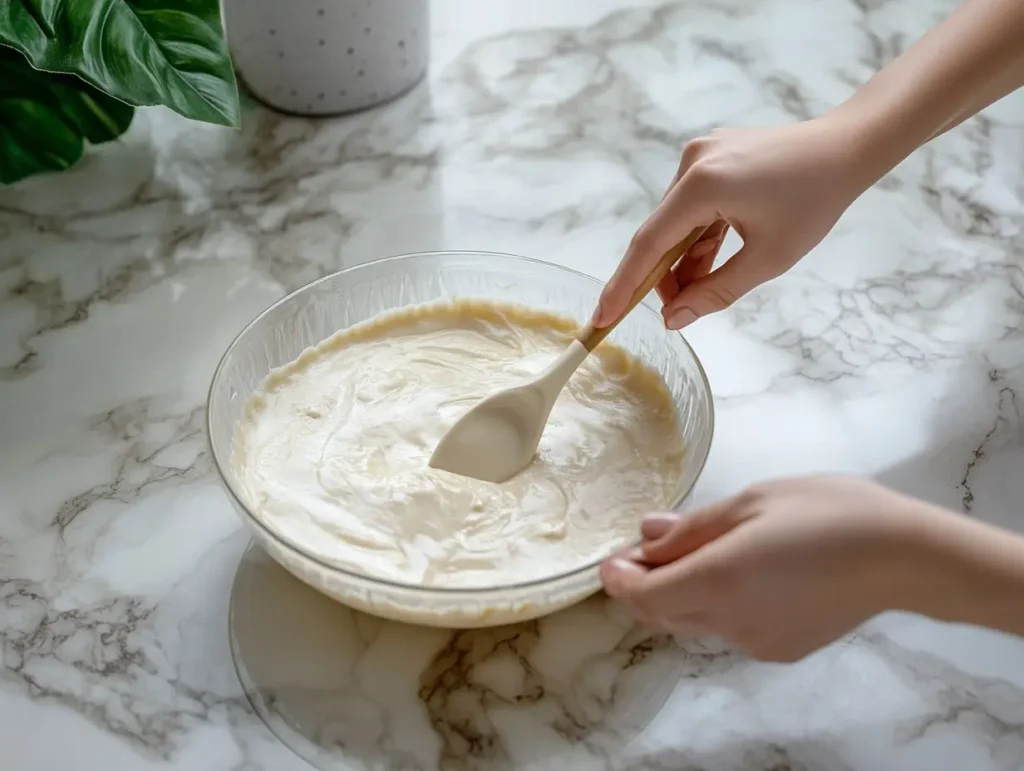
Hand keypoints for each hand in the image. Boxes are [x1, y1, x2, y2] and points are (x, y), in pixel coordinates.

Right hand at [594, 117, 867, 330]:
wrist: (847, 148)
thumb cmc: (814, 202)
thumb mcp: (767, 259)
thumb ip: (715, 292)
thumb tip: (673, 319)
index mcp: (703, 184)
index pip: (648, 244)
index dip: (622, 285)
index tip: (600, 318)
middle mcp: (693, 162)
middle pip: (660, 233)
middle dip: (662, 277)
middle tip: (671, 313)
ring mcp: (701, 155)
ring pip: (676, 222)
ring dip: (683, 259)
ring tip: (701, 289)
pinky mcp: (711, 155)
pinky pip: (691, 206)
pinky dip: (696, 237)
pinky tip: (709, 261)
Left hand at [600, 476, 947, 661]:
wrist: (901, 556)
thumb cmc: (827, 512)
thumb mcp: (752, 502)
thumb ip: (693, 527)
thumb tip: (646, 536)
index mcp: (718, 580)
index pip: (643, 595)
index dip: (618, 579)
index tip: (611, 558)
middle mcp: (730, 621)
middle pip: (662, 614)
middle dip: (642, 586)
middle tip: (646, 549)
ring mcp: (756, 642)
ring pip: (693, 622)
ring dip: (679, 594)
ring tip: (698, 551)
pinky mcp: (780, 650)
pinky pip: (728, 629)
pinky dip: (715, 605)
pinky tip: (741, 573)